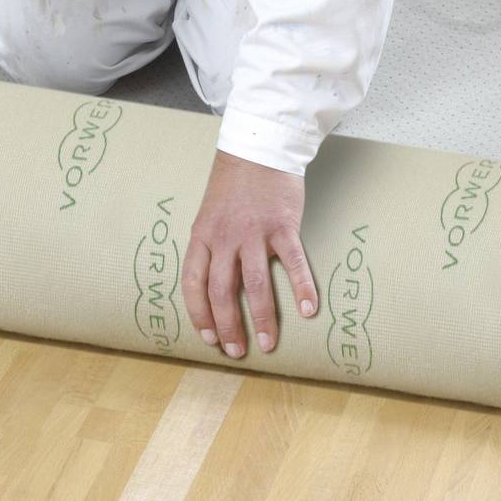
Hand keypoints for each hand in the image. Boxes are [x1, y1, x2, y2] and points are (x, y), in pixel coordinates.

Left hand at [184, 151, 318, 358]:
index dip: (199, 315)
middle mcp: (224, 238)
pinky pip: (292, 263)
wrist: (257, 148)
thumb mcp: (208, 215)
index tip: (209, 338)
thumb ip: (210, 247)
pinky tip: (308, 310)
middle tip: (238, 351)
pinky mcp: (282, 225)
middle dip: (229, 327)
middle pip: (222, 292)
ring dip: (262, 318)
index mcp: (201, 237)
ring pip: (255, 284)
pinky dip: (301, 288)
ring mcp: (253, 232)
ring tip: (269, 343)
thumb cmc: (233, 185)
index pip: (192, 284)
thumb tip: (212, 286)